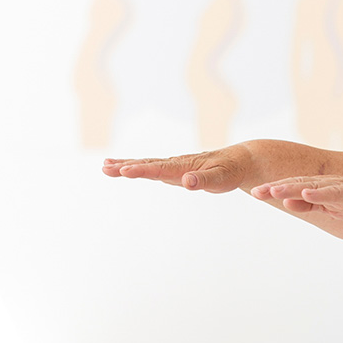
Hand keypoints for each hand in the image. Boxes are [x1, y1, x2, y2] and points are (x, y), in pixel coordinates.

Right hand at [101, 145, 256, 192]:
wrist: (238, 161)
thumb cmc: (231, 171)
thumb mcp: (222, 178)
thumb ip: (204, 180)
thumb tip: (187, 181)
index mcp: (184, 166)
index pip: (159, 169)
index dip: (142, 170)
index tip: (125, 171)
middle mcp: (176, 164)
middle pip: (146, 164)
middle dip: (125, 166)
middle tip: (104, 168)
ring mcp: (173, 166)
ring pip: (146, 164)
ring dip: (125, 165)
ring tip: (105, 166)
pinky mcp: (174, 169)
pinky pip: (151, 167)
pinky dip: (136, 167)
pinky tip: (124, 168)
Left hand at [252, 174, 342, 222]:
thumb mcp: (334, 207)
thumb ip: (313, 205)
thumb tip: (291, 203)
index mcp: (324, 190)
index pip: (295, 189)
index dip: (276, 191)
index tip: (256, 193)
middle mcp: (330, 185)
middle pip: (299, 185)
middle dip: (276, 189)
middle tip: (255, 193)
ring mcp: (342, 187)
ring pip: (314, 187)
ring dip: (293, 188)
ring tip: (274, 190)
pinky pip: (335, 193)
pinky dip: (320, 193)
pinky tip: (306, 193)